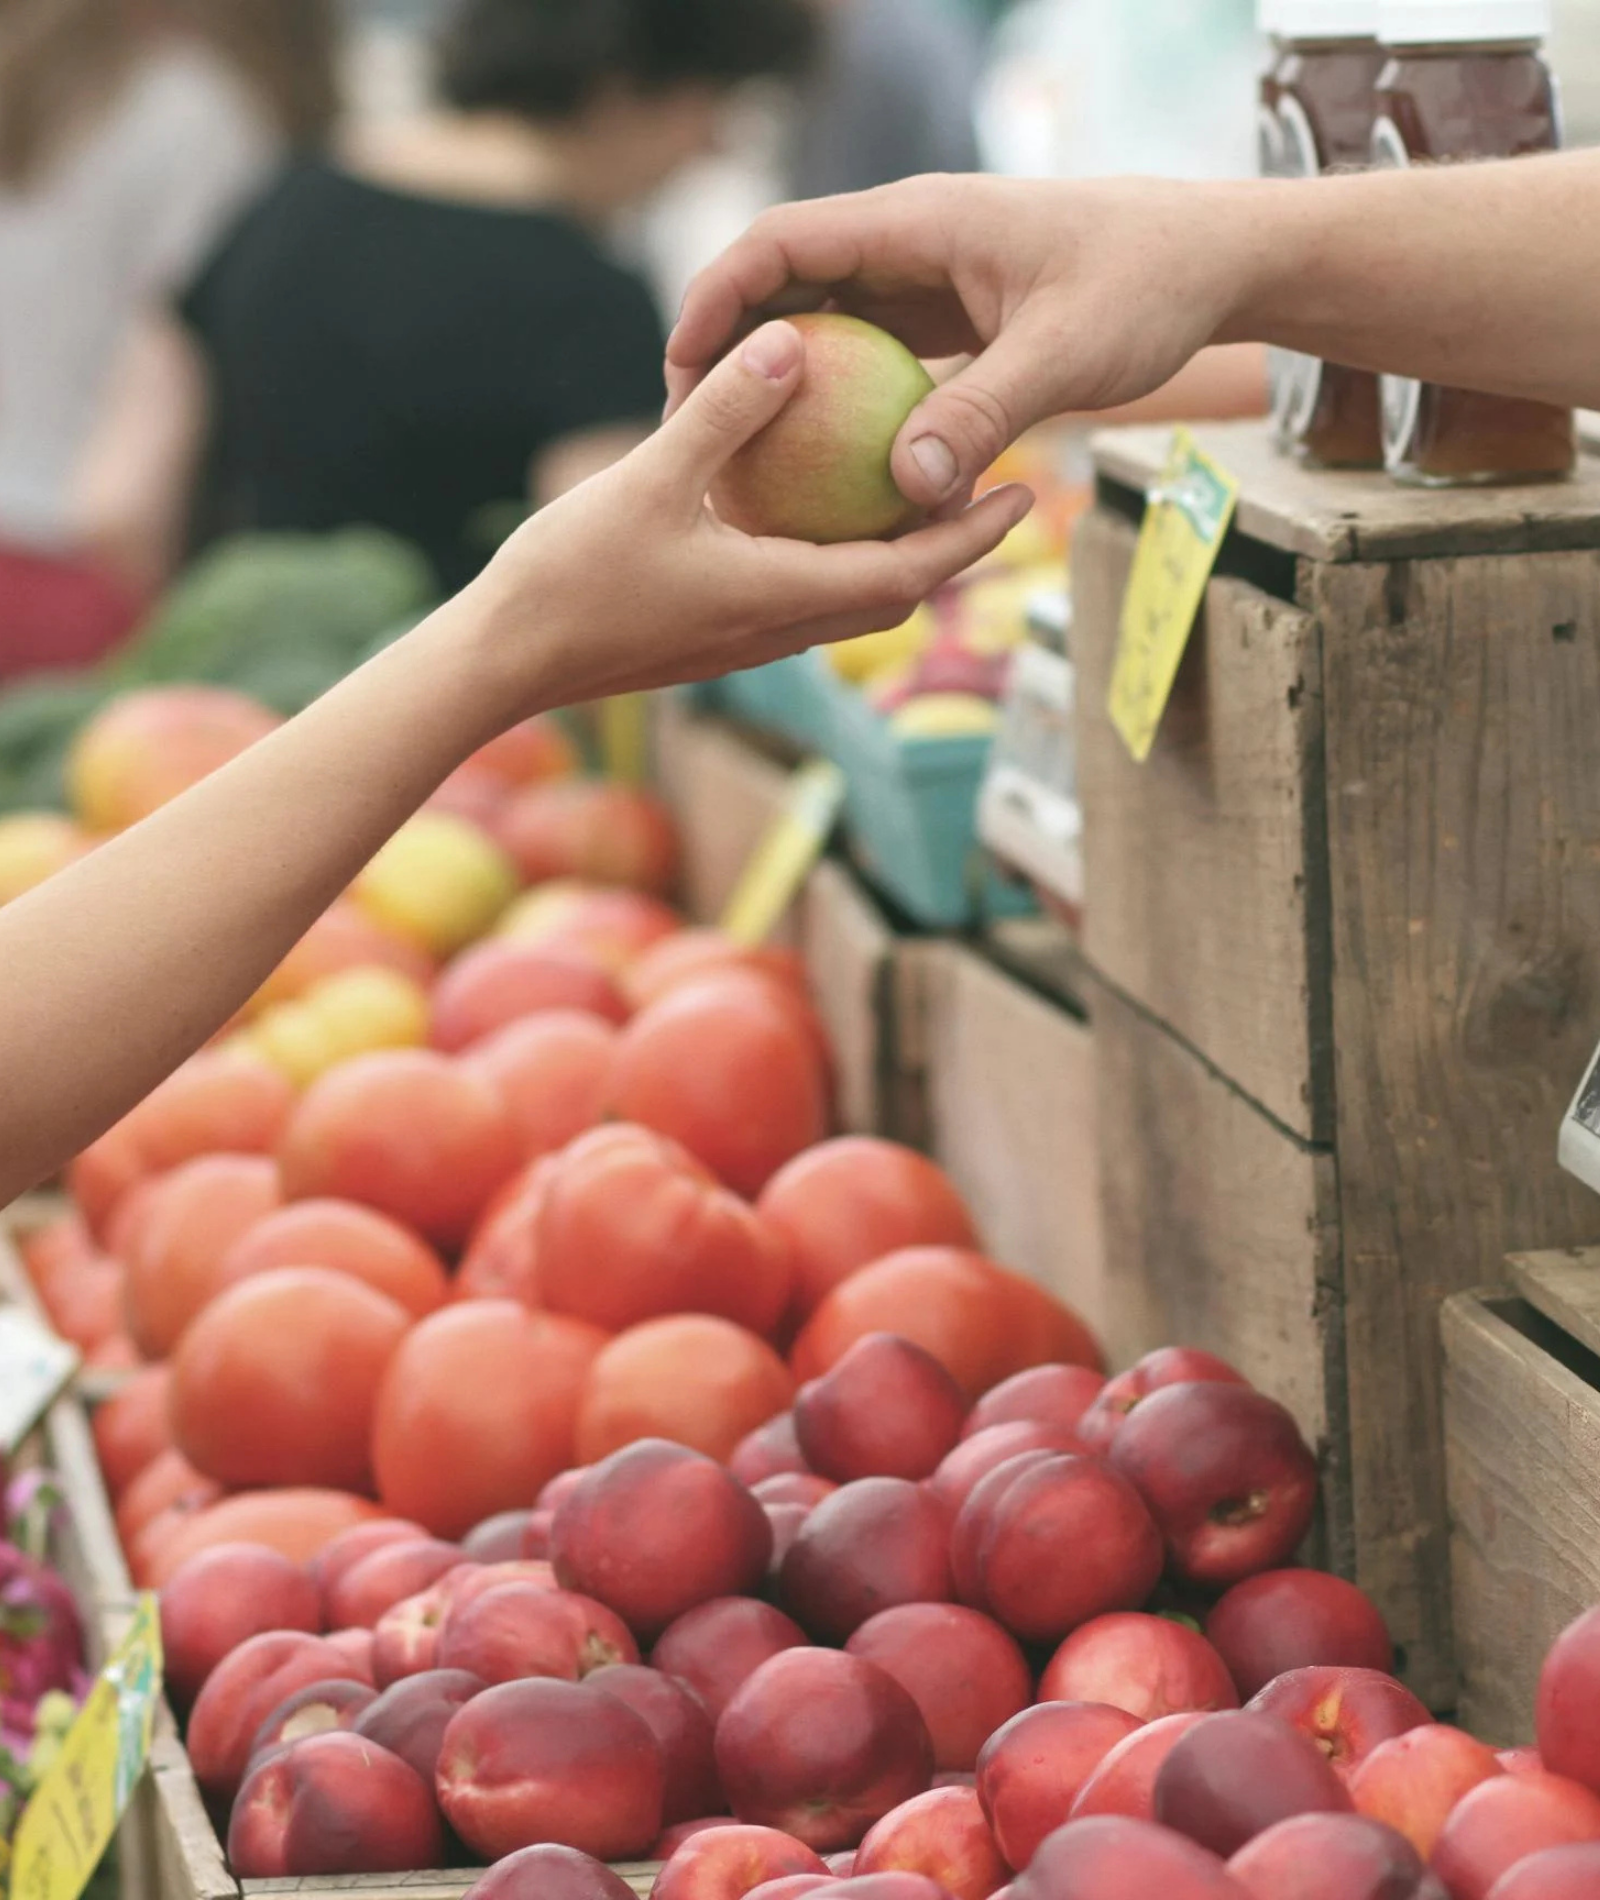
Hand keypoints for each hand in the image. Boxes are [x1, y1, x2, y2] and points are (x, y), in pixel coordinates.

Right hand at [466, 316, 1034, 716]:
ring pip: (847, 602)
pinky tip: (815, 513)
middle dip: (952, 550)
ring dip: (895, 558)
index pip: (908, 573)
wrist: (503, 663)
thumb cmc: (569, 579)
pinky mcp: (713, 637)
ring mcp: (744, 640)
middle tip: (995, 492)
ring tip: (922, 498)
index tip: (1023, 494)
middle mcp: (777, 630)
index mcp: (780, 598)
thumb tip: (791, 341)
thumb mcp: (649, 480)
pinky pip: (799, 597)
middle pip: (893, 595)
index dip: (971, 536)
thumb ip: (723, 413)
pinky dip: (833, 560)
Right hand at [666, 175, 1257, 510]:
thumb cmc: (1148, 286)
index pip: (782, 242)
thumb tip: (905, 489)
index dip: (717, 298)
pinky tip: (824, 470)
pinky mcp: (949, 320)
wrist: (1213, 262)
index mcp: (918, 222)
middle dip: (729, 348)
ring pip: (825, 323)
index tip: (680, 368)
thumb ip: (983, 416)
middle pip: (786, 284)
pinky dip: (839, 405)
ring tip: (739, 456)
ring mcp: (927, 281)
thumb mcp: (1067, 355)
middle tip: (690, 429)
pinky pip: (871, 360)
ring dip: (780, 381)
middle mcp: (909, 244)